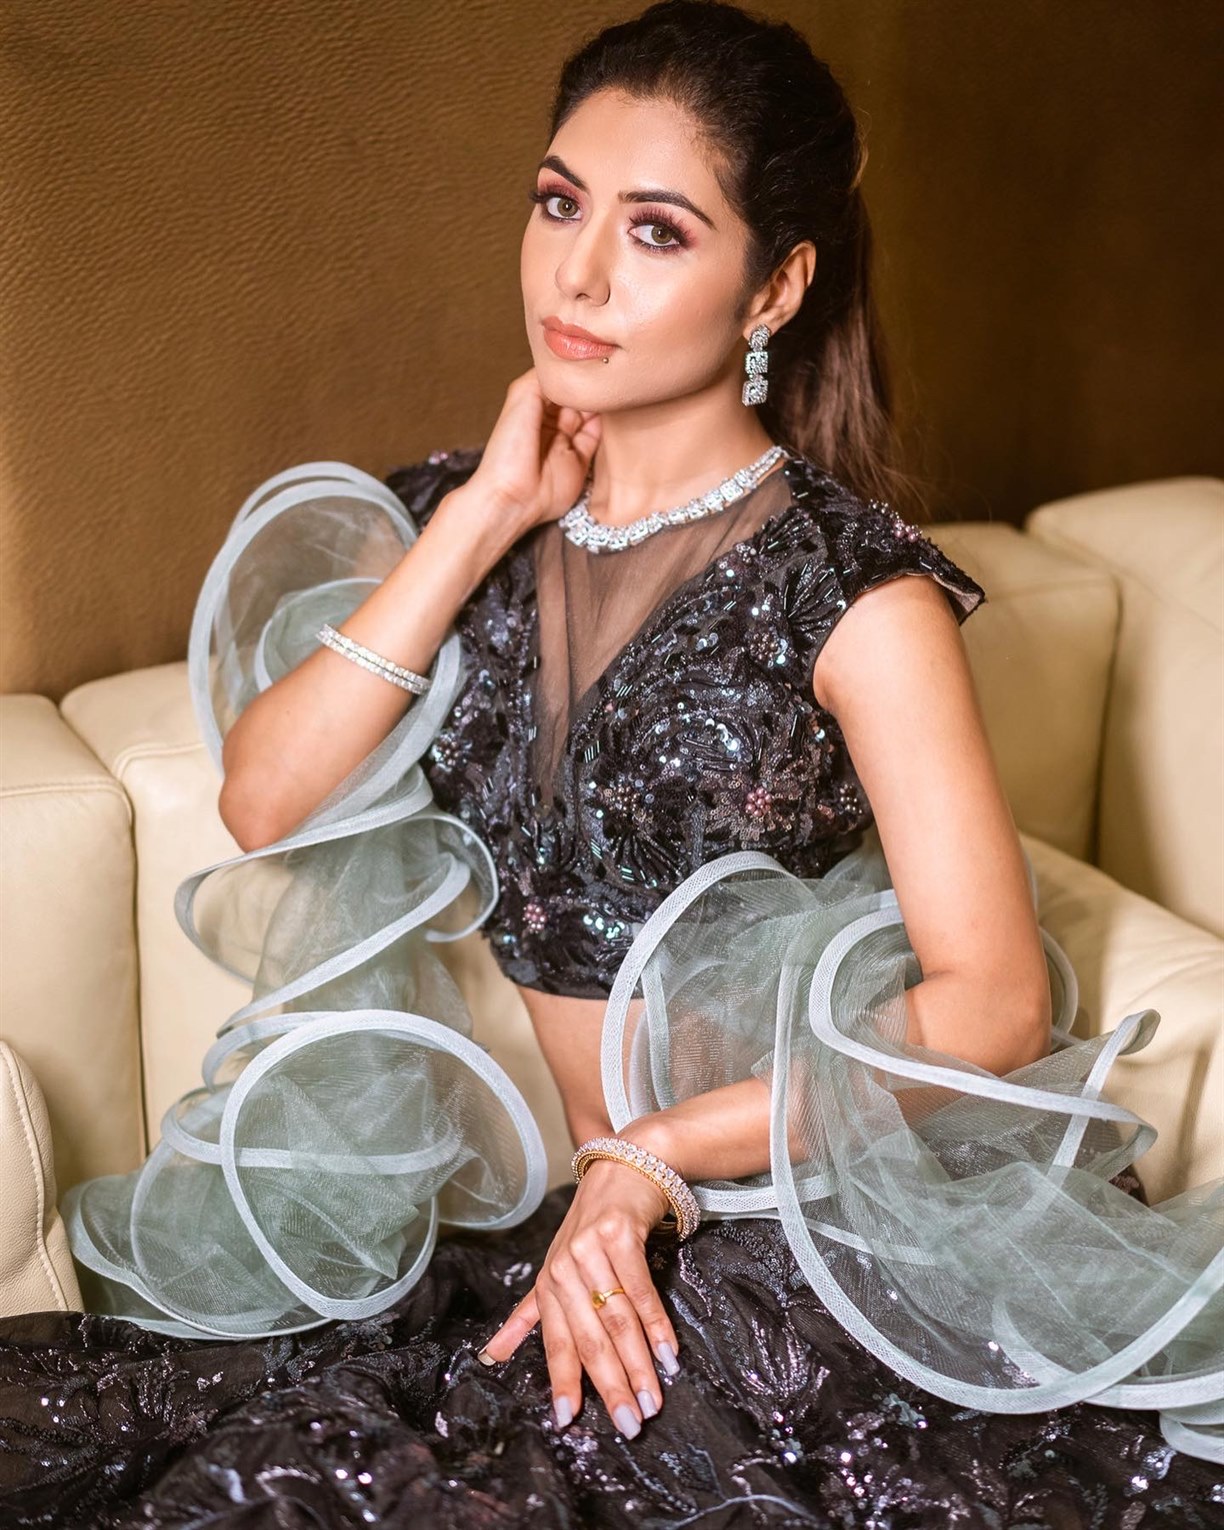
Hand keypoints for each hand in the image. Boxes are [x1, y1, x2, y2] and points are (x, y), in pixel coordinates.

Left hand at [467, 367, 601, 532]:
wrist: (513, 496)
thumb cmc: (509, 450)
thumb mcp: (520, 398)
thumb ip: (542, 377)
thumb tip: (564, 362)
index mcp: (532, 407)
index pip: (558, 383)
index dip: (572, 372)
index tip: (589, 357)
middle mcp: (550, 424)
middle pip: (576, 398)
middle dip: (589, 386)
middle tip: (605, 371)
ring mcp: (566, 443)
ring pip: (590, 415)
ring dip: (601, 403)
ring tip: (613, 386)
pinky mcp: (581, 462)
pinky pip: (598, 438)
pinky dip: (607, 425)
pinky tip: (614, 410)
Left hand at [476, 1153, 681, 1437]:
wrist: (623, 1170)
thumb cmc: (590, 1227)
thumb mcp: (556, 1268)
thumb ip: (528, 1315)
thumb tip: (490, 1357)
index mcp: (547, 1284)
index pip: (555, 1343)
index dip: (563, 1382)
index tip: (569, 1422)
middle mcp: (564, 1269)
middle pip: (590, 1339)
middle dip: (611, 1386)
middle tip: (631, 1425)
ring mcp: (590, 1250)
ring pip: (617, 1320)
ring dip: (638, 1365)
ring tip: (653, 1401)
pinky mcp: (620, 1235)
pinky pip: (640, 1290)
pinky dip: (656, 1326)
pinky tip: (668, 1355)